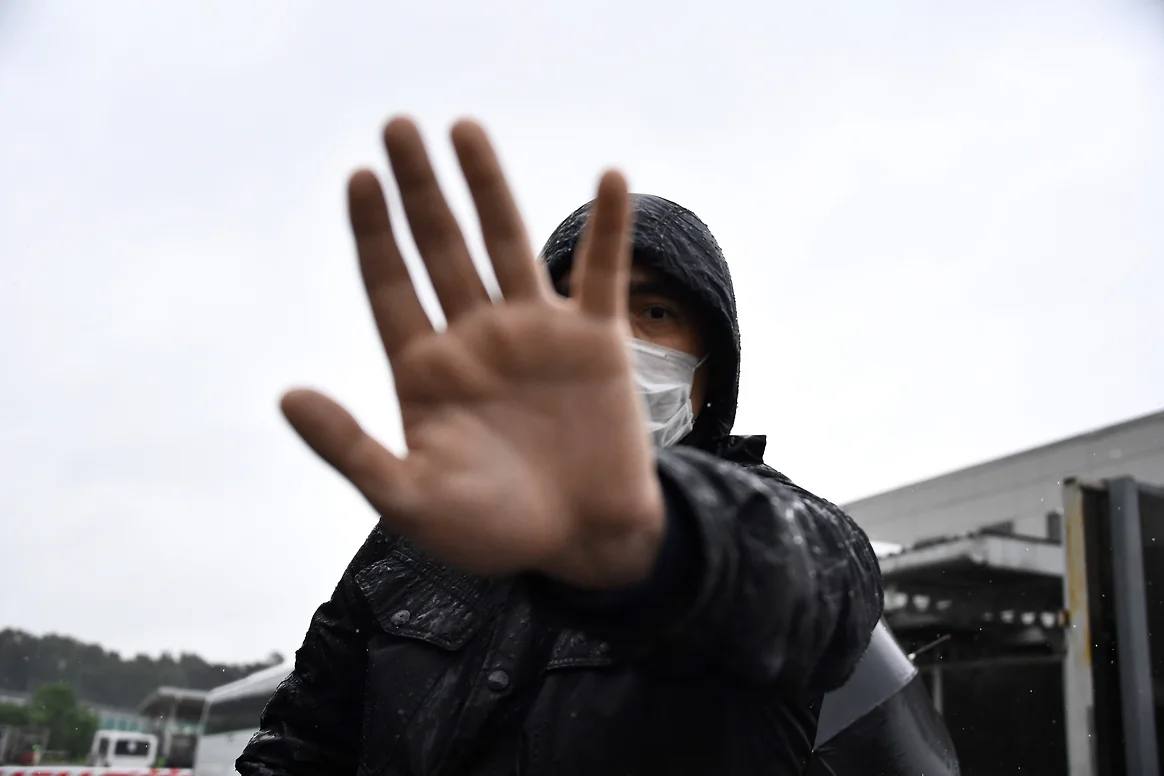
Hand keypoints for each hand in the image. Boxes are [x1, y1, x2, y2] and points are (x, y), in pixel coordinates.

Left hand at [282, 117, 664, 588]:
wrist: (582, 544)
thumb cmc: (493, 531)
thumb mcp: (412, 500)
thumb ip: (351, 448)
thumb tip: (287, 394)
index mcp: (426, 369)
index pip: (390, 284)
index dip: (374, 232)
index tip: (360, 178)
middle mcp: (476, 337)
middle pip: (441, 247)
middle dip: (419, 189)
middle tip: (397, 127)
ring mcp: (536, 333)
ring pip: (508, 243)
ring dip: (489, 187)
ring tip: (464, 128)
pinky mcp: (596, 342)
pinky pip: (602, 274)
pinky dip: (610, 230)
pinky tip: (612, 179)